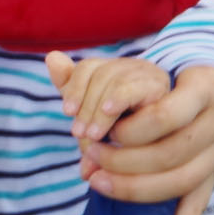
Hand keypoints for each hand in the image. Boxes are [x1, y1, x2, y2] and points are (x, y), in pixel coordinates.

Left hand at [46, 50, 171, 141]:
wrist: (156, 157)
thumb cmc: (118, 139)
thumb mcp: (91, 122)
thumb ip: (74, 97)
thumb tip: (51, 57)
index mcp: (113, 71)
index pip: (88, 67)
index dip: (74, 87)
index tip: (67, 112)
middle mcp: (132, 67)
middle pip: (102, 73)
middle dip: (86, 105)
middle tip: (79, 133)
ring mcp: (149, 75)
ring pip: (116, 81)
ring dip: (99, 111)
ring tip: (93, 135)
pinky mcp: (162, 90)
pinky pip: (135, 88)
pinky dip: (118, 99)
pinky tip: (109, 113)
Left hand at [73, 63, 213, 214]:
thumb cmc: (166, 82)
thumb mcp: (140, 71)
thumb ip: (91, 72)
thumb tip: (50, 61)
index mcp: (204, 86)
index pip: (163, 113)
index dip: (126, 129)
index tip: (91, 133)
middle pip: (170, 151)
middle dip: (123, 160)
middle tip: (88, 160)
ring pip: (180, 182)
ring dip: (136, 190)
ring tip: (99, 185)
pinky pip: (197, 212)